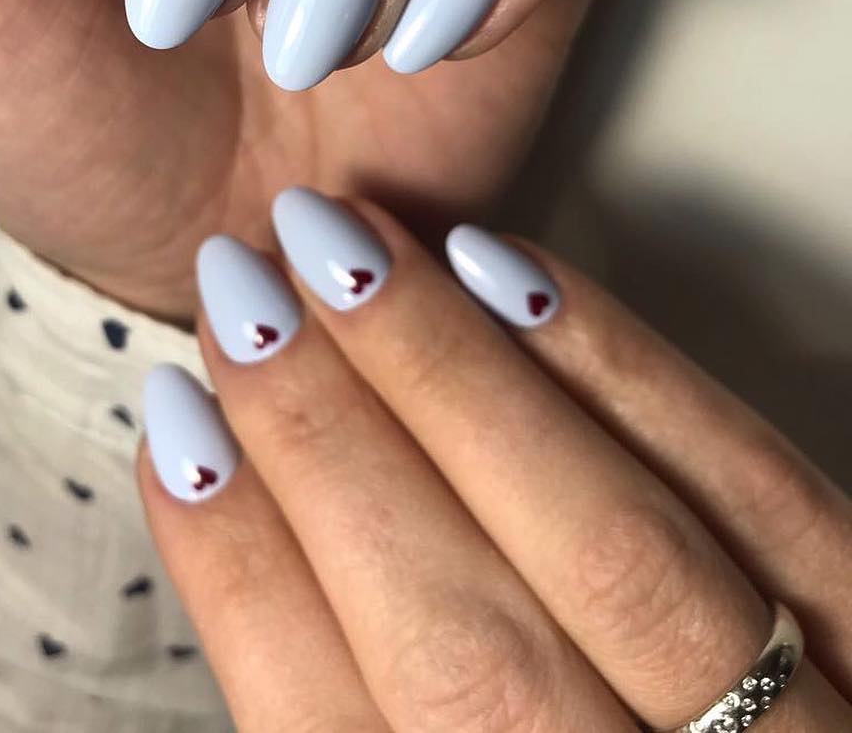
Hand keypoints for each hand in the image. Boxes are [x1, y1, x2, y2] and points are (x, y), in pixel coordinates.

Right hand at [140, 191, 851, 730]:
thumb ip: (348, 692)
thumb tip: (239, 493)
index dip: (237, 566)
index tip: (174, 419)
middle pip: (469, 648)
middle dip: (329, 439)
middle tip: (241, 289)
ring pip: (612, 551)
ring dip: (452, 378)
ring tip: (343, 249)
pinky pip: (763, 491)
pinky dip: (620, 370)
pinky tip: (508, 271)